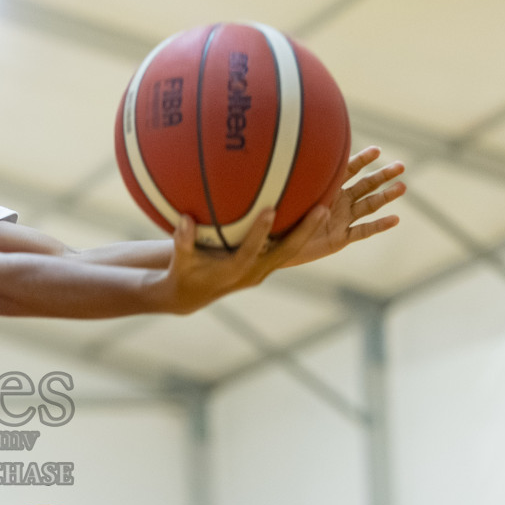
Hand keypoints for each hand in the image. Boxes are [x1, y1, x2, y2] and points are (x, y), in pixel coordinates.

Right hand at [158, 205, 329, 313]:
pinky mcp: (265, 267)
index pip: (250, 252)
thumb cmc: (184, 273)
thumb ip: (182, 241)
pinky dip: (299, 234)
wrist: (191, 297)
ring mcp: (262, 271)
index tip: (270, 210)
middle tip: (322, 209)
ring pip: (291, 251)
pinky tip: (309, 213)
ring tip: (325, 208)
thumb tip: (184, 218)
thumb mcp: (179, 260)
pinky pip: (286, 249)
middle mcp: (253, 273)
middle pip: (285, 252)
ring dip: (309, 232)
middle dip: (304, 232)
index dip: (260, 233)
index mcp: (233, 271)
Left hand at [280, 146, 405, 267]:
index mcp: (326, 188)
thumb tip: (285, 155)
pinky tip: (395, 219)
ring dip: (385, 196)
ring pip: (368, 205)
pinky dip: (378, 226)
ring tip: (402, 186)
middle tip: (401, 166)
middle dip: (382, 175)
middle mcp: (337, 202)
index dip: (362, 160)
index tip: (376, 151)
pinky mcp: (340, 238)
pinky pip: (362, 231)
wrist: (273, 244)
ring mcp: (341, 219)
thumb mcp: (285, 196)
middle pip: (365, 186)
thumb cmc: (277, 216)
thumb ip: (291, 181)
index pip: (347, 170)